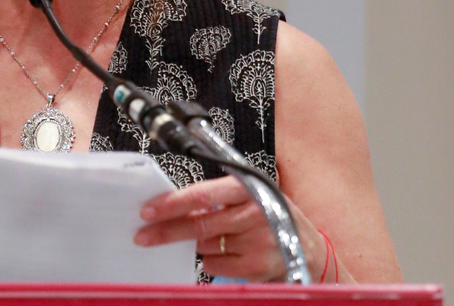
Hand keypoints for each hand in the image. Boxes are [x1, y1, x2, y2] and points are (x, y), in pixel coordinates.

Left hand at [133, 175, 324, 281]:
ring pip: (205, 245)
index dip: (172, 203)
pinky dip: (210, 260)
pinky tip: (222, 253)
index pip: (202, 195)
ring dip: (192, 244)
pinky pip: (215, 264)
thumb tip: (172, 205)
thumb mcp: (248, 196)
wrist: (310, 248)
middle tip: (143, 234)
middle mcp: (255, 213)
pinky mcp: (257, 266)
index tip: (148, 209)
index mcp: (248, 187)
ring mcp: (258, 242)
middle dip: (166, 230)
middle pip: (200, 224)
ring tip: (194, 239)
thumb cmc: (270, 215)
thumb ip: (215, 198)